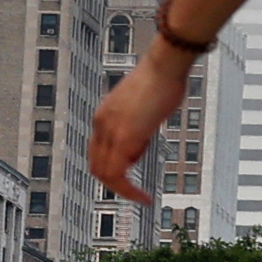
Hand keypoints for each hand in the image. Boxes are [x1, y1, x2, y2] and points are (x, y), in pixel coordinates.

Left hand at [89, 36, 192, 201]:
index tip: (127, 179)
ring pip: (104, 173)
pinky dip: (128, 190)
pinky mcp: (126, 138)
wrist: (165, 64)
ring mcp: (111, 131)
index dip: (110, 169)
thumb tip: (142, 137)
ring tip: (142, 196)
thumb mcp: (143, 105)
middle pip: (96, 165)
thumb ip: (137, 123)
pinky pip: (118, 173)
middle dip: (114, 184)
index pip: (98, 151)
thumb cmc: (161, 78)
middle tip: (133, 194)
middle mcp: (102, 125)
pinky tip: (144, 197)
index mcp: (104, 115)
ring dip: (122, 190)